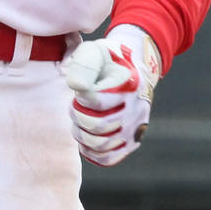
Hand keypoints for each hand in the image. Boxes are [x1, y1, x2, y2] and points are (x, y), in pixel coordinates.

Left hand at [65, 24, 162, 166]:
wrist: (133, 70)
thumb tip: (78, 87)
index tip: (80, 90)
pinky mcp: (132, 141)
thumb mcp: (96, 52)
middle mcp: (135, 109)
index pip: (95, 100)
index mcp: (128, 85)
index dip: (81, 97)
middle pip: (97, 125)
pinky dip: (92, 153)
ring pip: (101, 144)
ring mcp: (135, 127)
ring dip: (81, 135)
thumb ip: (84, 65)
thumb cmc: (108, 61)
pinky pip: (109, 157)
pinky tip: (84, 141)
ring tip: (78, 122)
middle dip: (78, 117)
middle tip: (75, 107)